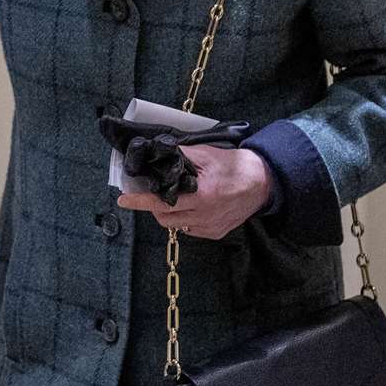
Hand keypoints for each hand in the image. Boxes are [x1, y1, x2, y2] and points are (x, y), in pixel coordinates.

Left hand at [116, 145, 271, 239]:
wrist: (262, 182)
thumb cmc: (234, 166)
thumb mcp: (206, 154)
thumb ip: (181, 154)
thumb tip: (158, 151)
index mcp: (201, 195)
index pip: (161, 201)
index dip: (140, 201)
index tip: (123, 200)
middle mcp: (204, 215)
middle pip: (164, 216)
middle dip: (153, 205)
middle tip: (153, 192)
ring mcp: (210, 227)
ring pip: (175, 225)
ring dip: (168, 212)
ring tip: (173, 198)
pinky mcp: (215, 233)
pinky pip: (189, 229)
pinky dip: (184, 219)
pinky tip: (190, 206)